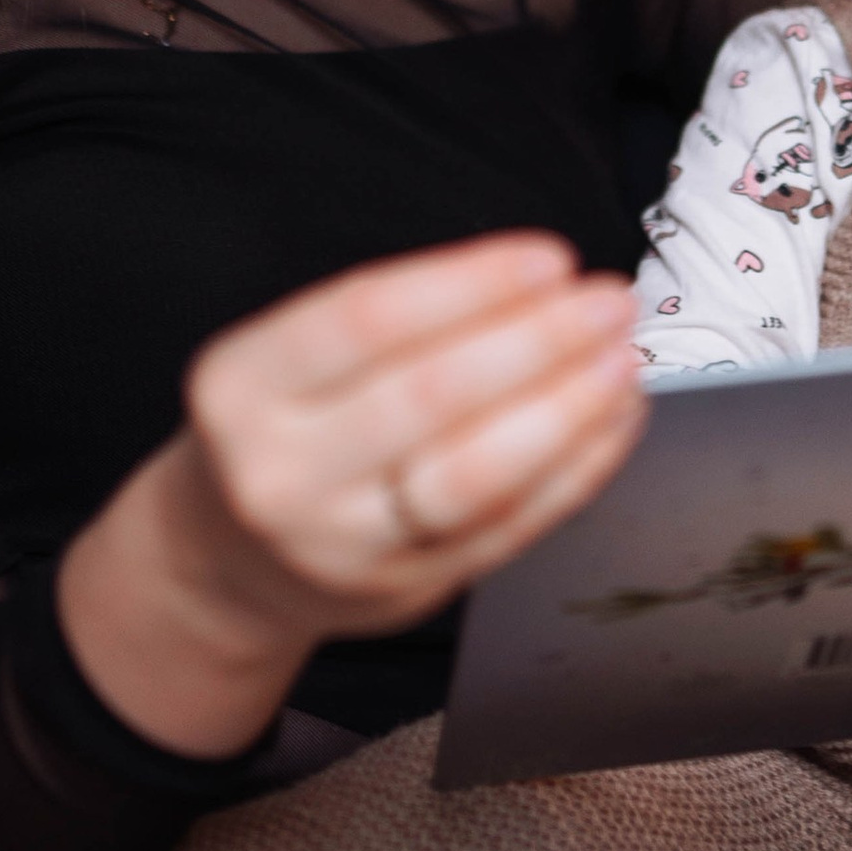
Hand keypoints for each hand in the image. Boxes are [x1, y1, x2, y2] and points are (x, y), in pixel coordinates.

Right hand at [60, 229, 645, 758]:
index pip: (367, 318)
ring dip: (567, 411)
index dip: (471, 284)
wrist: (228, 560)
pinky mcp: (404, 591)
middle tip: (606, 301)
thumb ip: (395, 320)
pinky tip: (611, 422)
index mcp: (242, 386)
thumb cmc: (283, 426)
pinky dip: (575, 470)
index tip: (549, 258)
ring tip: (622, 362)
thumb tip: (534, 280)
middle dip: (538, 340)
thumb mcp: (286, 357)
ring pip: (474, 477)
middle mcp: (282, 472)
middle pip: (429, 398)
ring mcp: (344, 545)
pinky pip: (509, 529)